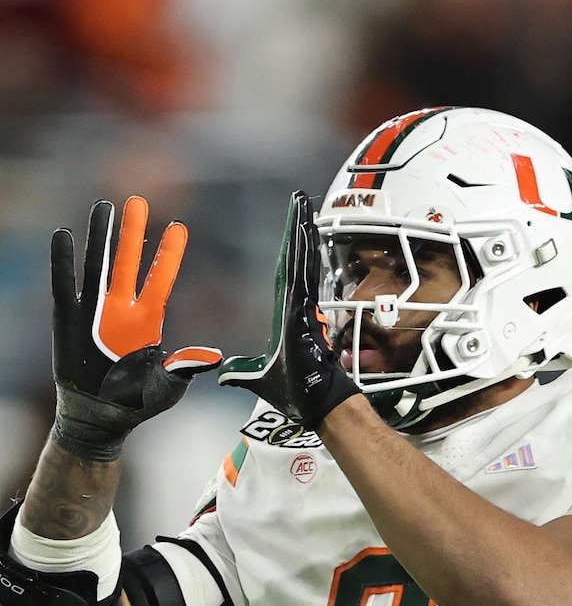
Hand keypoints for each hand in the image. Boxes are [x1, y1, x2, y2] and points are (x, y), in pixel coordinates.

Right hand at [51, 196, 221, 460]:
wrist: (99, 418)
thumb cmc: (136, 404)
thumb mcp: (165, 388)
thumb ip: (184, 368)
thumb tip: (212, 357)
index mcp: (148, 321)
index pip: (160, 280)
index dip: (169, 255)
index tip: (179, 227)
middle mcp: (121, 309)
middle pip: (128, 262)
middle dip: (132, 232)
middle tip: (137, 200)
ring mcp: (94, 312)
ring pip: (98, 265)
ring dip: (100, 237)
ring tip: (103, 207)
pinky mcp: (67, 320)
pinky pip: (65, 285)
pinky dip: (63, 262)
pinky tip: (64, 236)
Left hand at [217, 190, 359, 429]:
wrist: (314, 405)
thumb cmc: (296, 394)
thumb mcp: (257, 379)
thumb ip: (241, 372)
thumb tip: (223, 374)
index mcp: (287, 315)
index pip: (286, 274)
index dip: (288, 250)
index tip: (292, 226)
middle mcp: (298, 307)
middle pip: (297, 259)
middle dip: (299, 229)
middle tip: (300, 200)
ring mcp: (304, 308)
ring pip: (303, 262)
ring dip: (303, 233)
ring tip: (303, 206)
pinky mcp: (305, 313)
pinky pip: (304, 277)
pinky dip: (306, 254)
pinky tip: (306, 232)